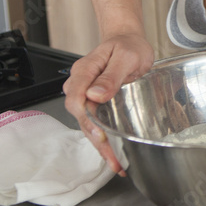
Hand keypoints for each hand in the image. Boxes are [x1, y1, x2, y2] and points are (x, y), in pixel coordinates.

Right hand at [63, 31, 154, 174]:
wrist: (128, 41)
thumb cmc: (128, 46)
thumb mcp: (125, 56)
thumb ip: (111, 75)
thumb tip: (95, 94)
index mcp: (85, 71)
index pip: (76, 97)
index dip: (87, 118)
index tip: (100, 132)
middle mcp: (81, 84)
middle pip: (81, 116)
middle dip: (96, 140)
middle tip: (113, 158)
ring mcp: (86, 96)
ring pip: (88, 124)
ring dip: (101, 145)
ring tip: (116, 163)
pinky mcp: (95, 104)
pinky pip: (96, 123)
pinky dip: (105, 140)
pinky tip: (114, 155)